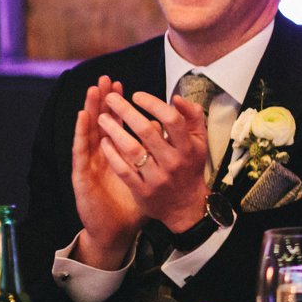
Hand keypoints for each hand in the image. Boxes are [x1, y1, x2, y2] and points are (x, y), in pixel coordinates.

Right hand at [69, 78, 144, 266]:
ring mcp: (90, 164)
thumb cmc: (132, 202)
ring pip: (89, 131)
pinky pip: (81, 151)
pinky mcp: (82, 175)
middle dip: (104, 99)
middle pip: (102, 121)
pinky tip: (82, 117)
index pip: (118, 123)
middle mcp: (102, 156)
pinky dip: (81, 132)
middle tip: (106, 78)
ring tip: (93, 90)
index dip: (120, 105)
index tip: (122, 85)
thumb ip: (155, 154)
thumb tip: (163, 129)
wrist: (114, 229)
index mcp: (118, 154)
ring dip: (91, 108)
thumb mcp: (148, 174)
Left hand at [94, 88, 211, 234]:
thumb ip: (192, 117)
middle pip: (146, 131)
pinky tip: (103, 141)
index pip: (172, 119)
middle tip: (110, 98)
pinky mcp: (142, 190)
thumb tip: (176, 97)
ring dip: (114, 130)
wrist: (186, 206)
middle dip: (125, 111)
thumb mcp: (200, 142)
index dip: (153, 104)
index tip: (137, 95)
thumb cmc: (190, 167)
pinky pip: (123, 169)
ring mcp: (157, 177)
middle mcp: (173, 161)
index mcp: (188, 147)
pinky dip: (112, 154)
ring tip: (101, 117)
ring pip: (132, 150)